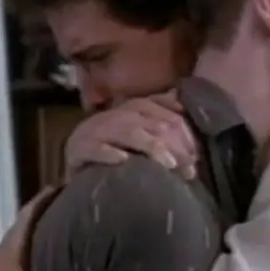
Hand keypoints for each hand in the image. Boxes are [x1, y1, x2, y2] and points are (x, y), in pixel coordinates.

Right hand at [63, 90, 197, 179]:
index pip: (156, 107)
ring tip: (168, 163)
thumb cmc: (112, 147)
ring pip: (125, 132)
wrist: (74, 160)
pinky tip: (123, 160)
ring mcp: (94, 131)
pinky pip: (94, 149)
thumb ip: (158, 123)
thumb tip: (184, 111)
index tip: (195, 151)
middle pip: (146, 121)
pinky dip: (108, 153)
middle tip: (187, 164)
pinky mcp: (79, 149)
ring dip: (148, 145)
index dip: (178, 125)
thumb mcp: (137, 133)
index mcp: (128, 108)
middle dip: (170, 142)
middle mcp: (113, 115)